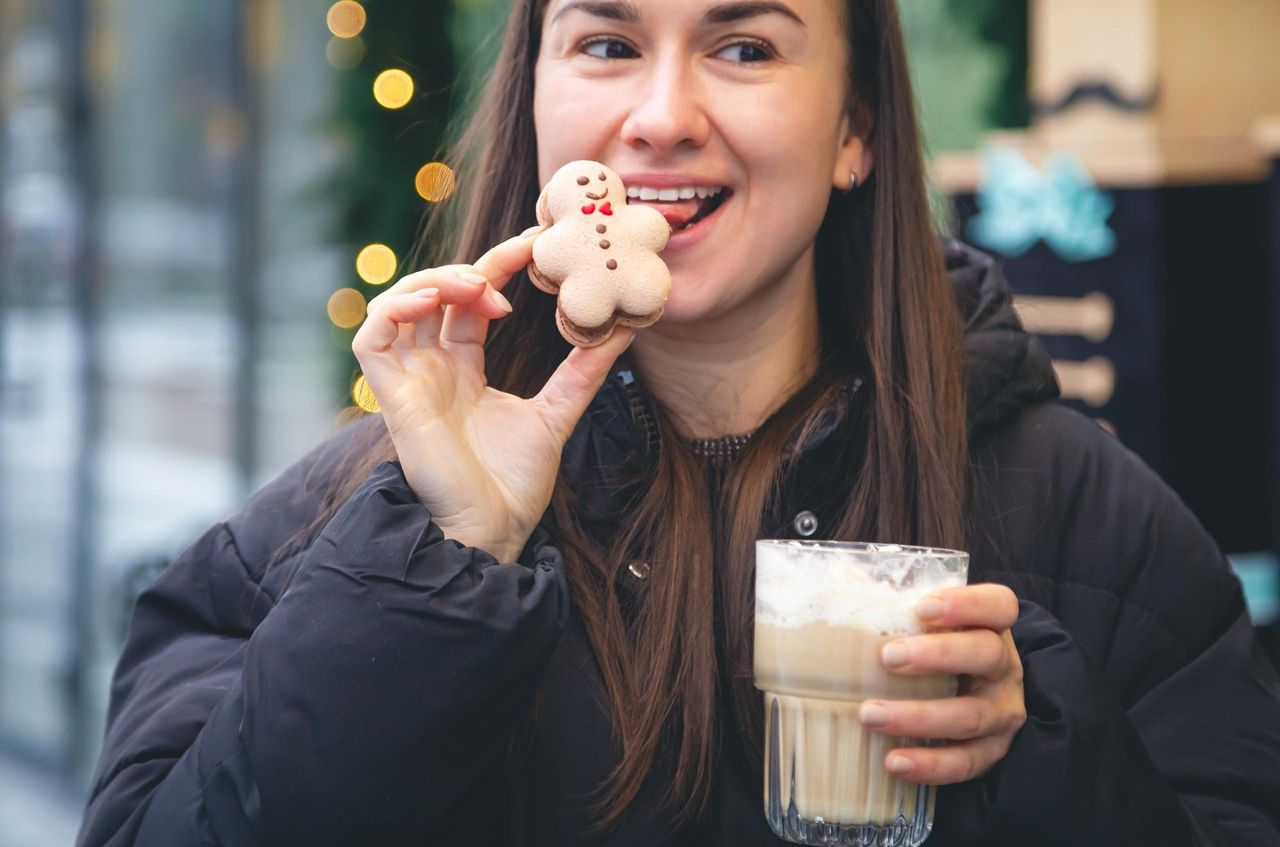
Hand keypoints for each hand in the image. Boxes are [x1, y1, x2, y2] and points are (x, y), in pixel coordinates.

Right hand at [351, 227, 635, 561]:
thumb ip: (582, 372)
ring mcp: (409, 382)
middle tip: (521, 258)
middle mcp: (432, 370)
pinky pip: (371, 336)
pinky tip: (439, 301)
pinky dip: (397, 307)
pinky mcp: (392, 398)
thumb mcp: (557, 414)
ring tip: (480, 285)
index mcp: (463, 371)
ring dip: (436, 280)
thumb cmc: (515, 485)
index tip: (537, 245)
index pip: (471, 301)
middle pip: (437, 294)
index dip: (497, 265)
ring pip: (398, 304)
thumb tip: (622, 330)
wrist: (493, 532)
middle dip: (474, 266)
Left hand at [857, 584, 1025, 783]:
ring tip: (870, 715)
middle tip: (887, 657)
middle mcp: (1004, 668)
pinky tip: (893, 762)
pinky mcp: (991, 752)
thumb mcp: (926, 624)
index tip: (923, 607)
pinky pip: (964, 762)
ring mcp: (1002, 713)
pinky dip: (929, 764)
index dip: (966, 603)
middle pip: (984, 655)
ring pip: (970, 715)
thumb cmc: (937, 649)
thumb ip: (891, 601)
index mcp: (992, 627)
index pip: (998, 605)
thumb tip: (841, 579)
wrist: (973, 695)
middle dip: (936, 656)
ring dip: (918, 716)